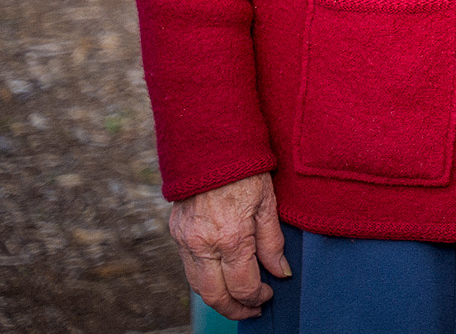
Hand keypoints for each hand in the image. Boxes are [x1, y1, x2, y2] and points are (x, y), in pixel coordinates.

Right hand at [169, 171, 287, 320]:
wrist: (210, 145)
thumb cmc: (245, 170)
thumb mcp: (268, 203)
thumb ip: (273, 242)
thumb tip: (280, 272)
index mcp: (230, 237)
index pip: (243, 285)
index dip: (257, 296)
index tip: (269, 294)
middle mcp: (202, 244)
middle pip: (215, 295)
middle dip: (234, 309)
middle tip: (253, 310)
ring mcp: (184, 240)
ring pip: (197, 286)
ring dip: (217, 298)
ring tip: (238, 299)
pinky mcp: (175, 233)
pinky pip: (188, 267)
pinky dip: (204, 278)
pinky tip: (221, 275)